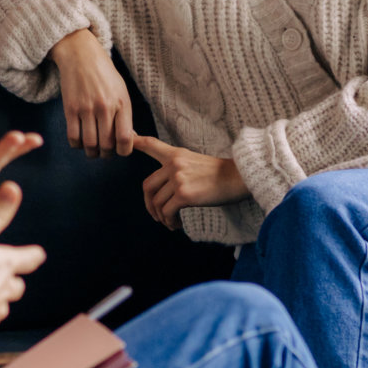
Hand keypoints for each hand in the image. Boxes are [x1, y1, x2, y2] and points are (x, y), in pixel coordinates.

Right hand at [49, 29, 133, 157]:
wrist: (81, 55)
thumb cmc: (104, 74)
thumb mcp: (122, 91)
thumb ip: (124, 115)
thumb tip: (127, 141)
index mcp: (122, 103)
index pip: (126, 139)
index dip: (124, 151)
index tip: (120, 150)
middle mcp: (105, 107)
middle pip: (107, 145)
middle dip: (106, 154)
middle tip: (105, 152)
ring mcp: (86, 108)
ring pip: (90, 144)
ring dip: (92, 152)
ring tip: (93, 149)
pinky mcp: (70, 108)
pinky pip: (73, 137)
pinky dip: (77, 145)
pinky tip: (80, 141)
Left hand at [133, 135, 248, 230]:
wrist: (240, 178)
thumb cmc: (221, 174)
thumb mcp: (196, 162)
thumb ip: (178, 168)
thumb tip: (166, 188)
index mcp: (176, 154)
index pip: (151, 144)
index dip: (136, 142)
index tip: (128, 143)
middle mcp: (174, 164)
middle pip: (147, 186)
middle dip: (149, 205)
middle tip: (157, 215)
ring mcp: (178, 179)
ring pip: (157, 203)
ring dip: (161, 217)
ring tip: (171, 222)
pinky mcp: (184, 195)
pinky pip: (167, 212)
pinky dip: (169, 221)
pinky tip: (177, 224)